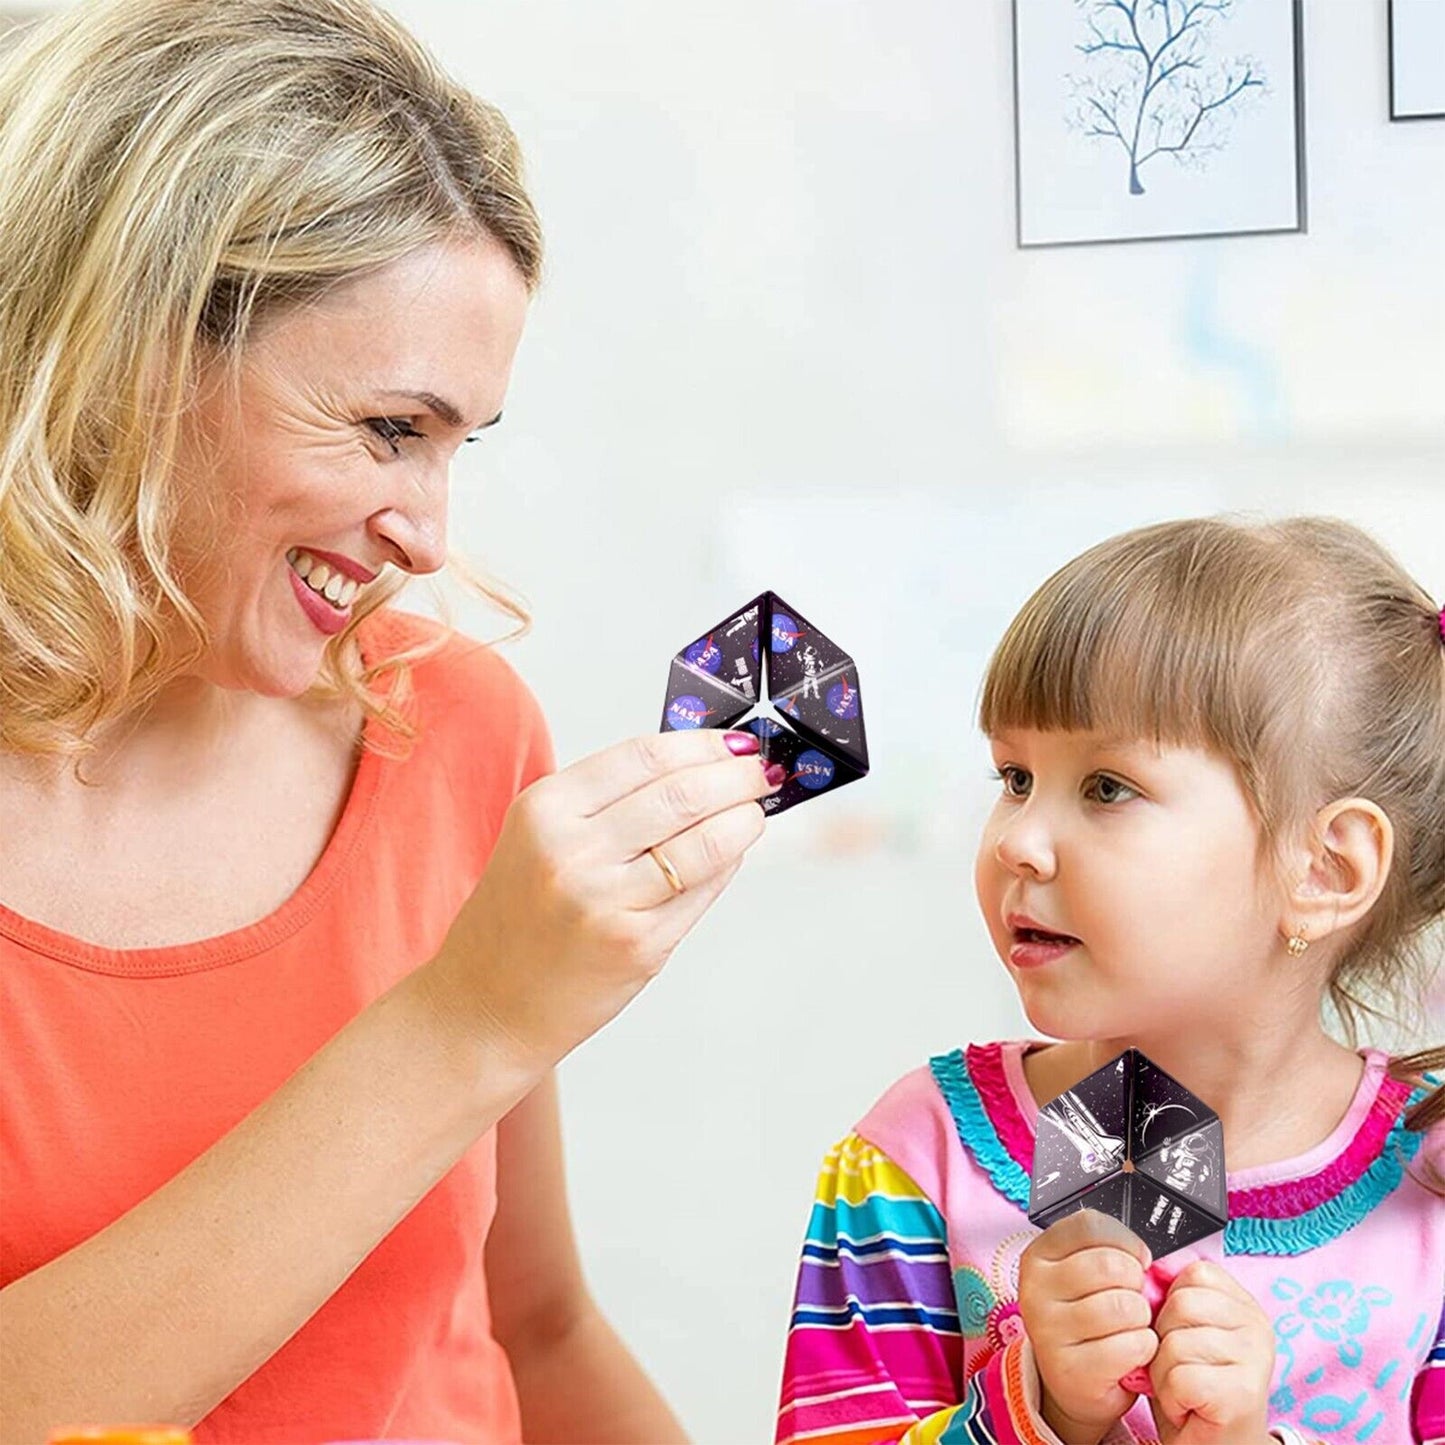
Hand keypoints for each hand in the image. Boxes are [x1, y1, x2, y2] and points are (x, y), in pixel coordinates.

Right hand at [423, 729, 778, 1076]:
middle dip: (735, 776)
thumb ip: (609, 802)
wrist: (486, 1003)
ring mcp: (606, 901)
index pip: (645, 755)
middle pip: (681, 793)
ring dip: (743, 819)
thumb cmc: (520, 916)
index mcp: (545, 809)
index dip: (704, 744)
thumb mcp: (541, 837)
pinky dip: (727, 865)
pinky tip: (733, 854)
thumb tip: (700, 767)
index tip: (735, 743)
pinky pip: (702, 890)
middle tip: (760, 772)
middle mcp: (572, 851)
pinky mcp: (637, 945)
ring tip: (754, 811)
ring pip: (704, 841)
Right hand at [1018, 1209, 1156, 1444]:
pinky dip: (1144, 1349)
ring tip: (1130, 1327)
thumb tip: (1146, 1258)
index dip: (1125, 1240)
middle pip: (1110, 1264)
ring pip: (1124, 1306)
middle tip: (1132, 1299)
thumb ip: (1109, 1252)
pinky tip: (1131, 1353)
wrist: (1077, 1381)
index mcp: (1039, 1255)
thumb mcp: (1087, 1276)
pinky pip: (1131, 1345)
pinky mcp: (1070, 1370)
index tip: (1136, 1259)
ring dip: (1142, 1319)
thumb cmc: (1090, 1319)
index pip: (1089, 1225)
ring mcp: (1048, 1330)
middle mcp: (1035, 1289)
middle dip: (1137, 1283)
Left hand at [1144, 1260, 1274, 1444]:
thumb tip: (1150, 1269)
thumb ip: (1171, 1296)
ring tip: (1185, 1392)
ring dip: (1164, 1374)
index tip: (1182, 1337)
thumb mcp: (1180, 1331)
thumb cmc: (1192, 1392)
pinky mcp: (1243, 1393)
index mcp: (1244, 1304)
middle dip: (1162, 1340)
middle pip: (1179, 1303)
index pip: (1193, 1272)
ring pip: (1174, 1342)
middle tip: (1180, 1371)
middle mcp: (1258, 1326)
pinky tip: (1189, 1408)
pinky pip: (1179, 1377)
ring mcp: (1255, 1358)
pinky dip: (1171, 1398)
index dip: (1169, 1304)